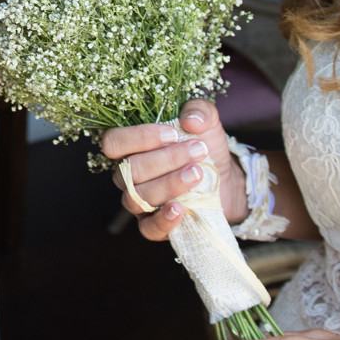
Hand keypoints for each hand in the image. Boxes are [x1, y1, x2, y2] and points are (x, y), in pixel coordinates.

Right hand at [99, 98, 244, 240]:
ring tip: (198, 173)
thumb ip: (199, 110)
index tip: (173, 134)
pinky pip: (148, 229)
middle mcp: (128, 176)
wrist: (226, 180)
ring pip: (139, 197)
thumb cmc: (205, 147)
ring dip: (170, 184)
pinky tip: (181, 208)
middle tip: (199, 150)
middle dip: (167, 159)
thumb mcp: (207, 122)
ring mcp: (139, 203)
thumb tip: (191, 120)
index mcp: (131, 148)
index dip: (139, 138)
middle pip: (130, 170)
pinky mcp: (155, 225)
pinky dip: (163, 220)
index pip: (113, 142)